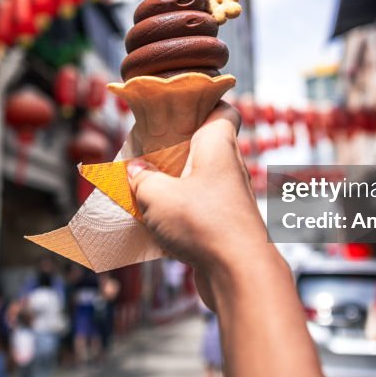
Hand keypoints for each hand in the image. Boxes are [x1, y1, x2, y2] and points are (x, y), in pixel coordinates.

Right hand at [126, 102, 269, 308]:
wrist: (240, 274)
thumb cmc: (205, 224)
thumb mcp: (157, 195)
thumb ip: (142, 178)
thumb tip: (135, 170)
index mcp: (218, 145)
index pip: (223, 110)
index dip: (204, 102)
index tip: (179, 105)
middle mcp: (229, 167)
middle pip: (205, 145)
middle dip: (176, 147)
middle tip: (146, 150)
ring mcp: (230, 198)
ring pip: (200, 179)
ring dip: (175, 183)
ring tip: (145, 188)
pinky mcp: (227, 225)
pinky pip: (200, 208)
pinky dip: (181, 211)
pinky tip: (157, 223)